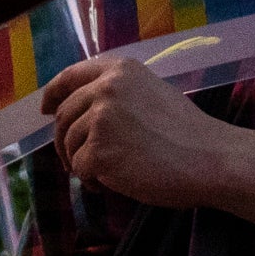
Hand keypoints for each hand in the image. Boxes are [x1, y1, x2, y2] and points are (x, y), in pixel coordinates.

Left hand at [40, 53, 235, 208]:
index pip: (70, 76)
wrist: (210, 160)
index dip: (52, 93)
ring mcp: (101, 118)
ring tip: (103, 176)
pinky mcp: (101, 151)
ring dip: (79, 163)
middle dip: (64, 140)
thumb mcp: (152, 93)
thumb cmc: (187, 133)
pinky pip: (80, 168)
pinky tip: (110, 185)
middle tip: (75, 160)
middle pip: (64, 114)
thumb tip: (84, 109)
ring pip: (69, 144)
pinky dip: (90, 181)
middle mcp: (106, 88)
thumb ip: (118, 93)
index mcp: (119, 70)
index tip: (44, 108)